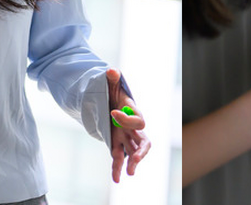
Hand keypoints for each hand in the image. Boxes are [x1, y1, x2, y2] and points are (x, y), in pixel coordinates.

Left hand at [107, 68, 149, 182]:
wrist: (106, 102)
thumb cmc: (112, 93)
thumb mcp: (111, 84)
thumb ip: (112, 78)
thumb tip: (111, 71)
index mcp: (134, 112)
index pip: (138, 119)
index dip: (126, 118)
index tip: (112, 112)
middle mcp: (133, 128)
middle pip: (143, 141)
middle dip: (141, 150)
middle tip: (136, 157)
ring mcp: (126, 137)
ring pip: (134, 152)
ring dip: (133, 162)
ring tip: (129, 172)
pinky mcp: (116, 144)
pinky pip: (119, 158)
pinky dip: (118, 169)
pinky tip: (116, 179)